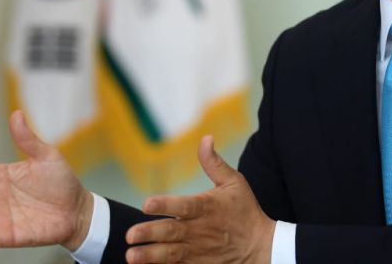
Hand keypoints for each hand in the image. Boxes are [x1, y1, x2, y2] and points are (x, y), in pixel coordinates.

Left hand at [125, 136, 274, 263]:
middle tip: (131, 235)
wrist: (260, 246)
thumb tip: (205, 138)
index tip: (146, 204)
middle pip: (172, 232)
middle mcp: (200, 230)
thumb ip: (214, 162)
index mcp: (208, 207)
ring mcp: (198, 251)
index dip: (165, 204)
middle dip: (150, 234)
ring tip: (131, 256)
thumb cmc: (245, 211)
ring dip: (150, 256)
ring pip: (171, 254)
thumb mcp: (234, 182)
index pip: (184, 205)